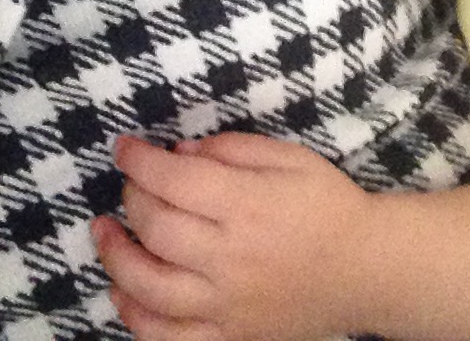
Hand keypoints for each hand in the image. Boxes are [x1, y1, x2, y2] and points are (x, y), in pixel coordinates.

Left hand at [93, 132, 371, 340]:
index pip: (175, 179)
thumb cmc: (326, 203)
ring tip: (104, 232)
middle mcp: (231, 257)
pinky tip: (123, 293)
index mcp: (248, 205)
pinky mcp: (230, 337)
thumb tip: (180, 153)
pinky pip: (168, 338)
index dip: (140, 160)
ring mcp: (227, 305)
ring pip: (150, 287)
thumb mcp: (288, 156)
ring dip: (116, 257)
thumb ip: (232, 149)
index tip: (123, 148)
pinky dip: (136, 317)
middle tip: (130, 184)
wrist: (365, 269)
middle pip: (157, 228)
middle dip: (131, 198)